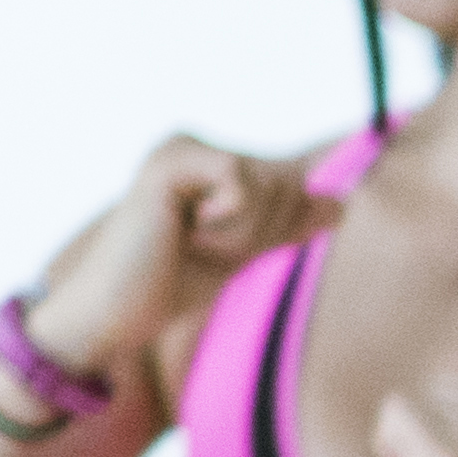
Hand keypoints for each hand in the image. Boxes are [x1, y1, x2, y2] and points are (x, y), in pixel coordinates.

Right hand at [26, 136, 337, 392]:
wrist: (117, 312)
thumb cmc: (171, 285)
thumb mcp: (242, 253)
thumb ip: (286, 227)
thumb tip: (340, 204)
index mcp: (209, 161)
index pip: (293, 184)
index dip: (282, 226)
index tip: (223, 248)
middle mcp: (195, 144)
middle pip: (289, 181)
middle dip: (264, 231)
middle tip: (204, 249)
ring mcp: (180, 147)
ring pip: (271, 182)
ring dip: (245, 232)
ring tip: (193, 243)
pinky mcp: (169, 161)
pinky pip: (241, 181)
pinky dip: (229, 223)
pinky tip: (185, 233)